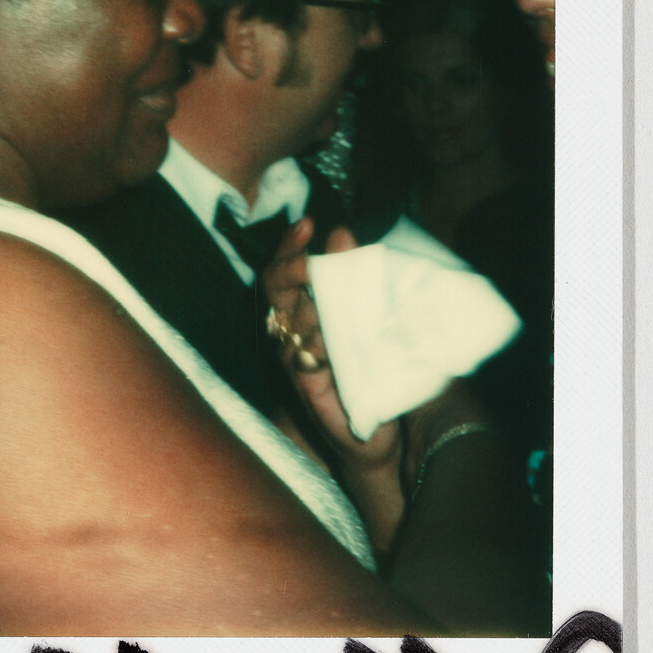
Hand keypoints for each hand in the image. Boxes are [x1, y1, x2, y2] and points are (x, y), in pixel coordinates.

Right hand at [261, 220, 401, 479]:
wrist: (378, 428)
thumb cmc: (373, 366)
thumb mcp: (369, 315)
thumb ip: (354, 278)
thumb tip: (343, 235)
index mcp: (304, 305)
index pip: (284, 267)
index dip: (289, 244)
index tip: (308, 224)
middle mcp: (291, 326)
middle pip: (273, 285)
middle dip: (291, 266)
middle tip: (311, 262)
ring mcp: (293, 353)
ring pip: (295, 316)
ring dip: (321, 307)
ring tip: (351, 309)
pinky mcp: (302, 380)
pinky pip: (302, 351)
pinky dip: (321, 341)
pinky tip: (338, 342)